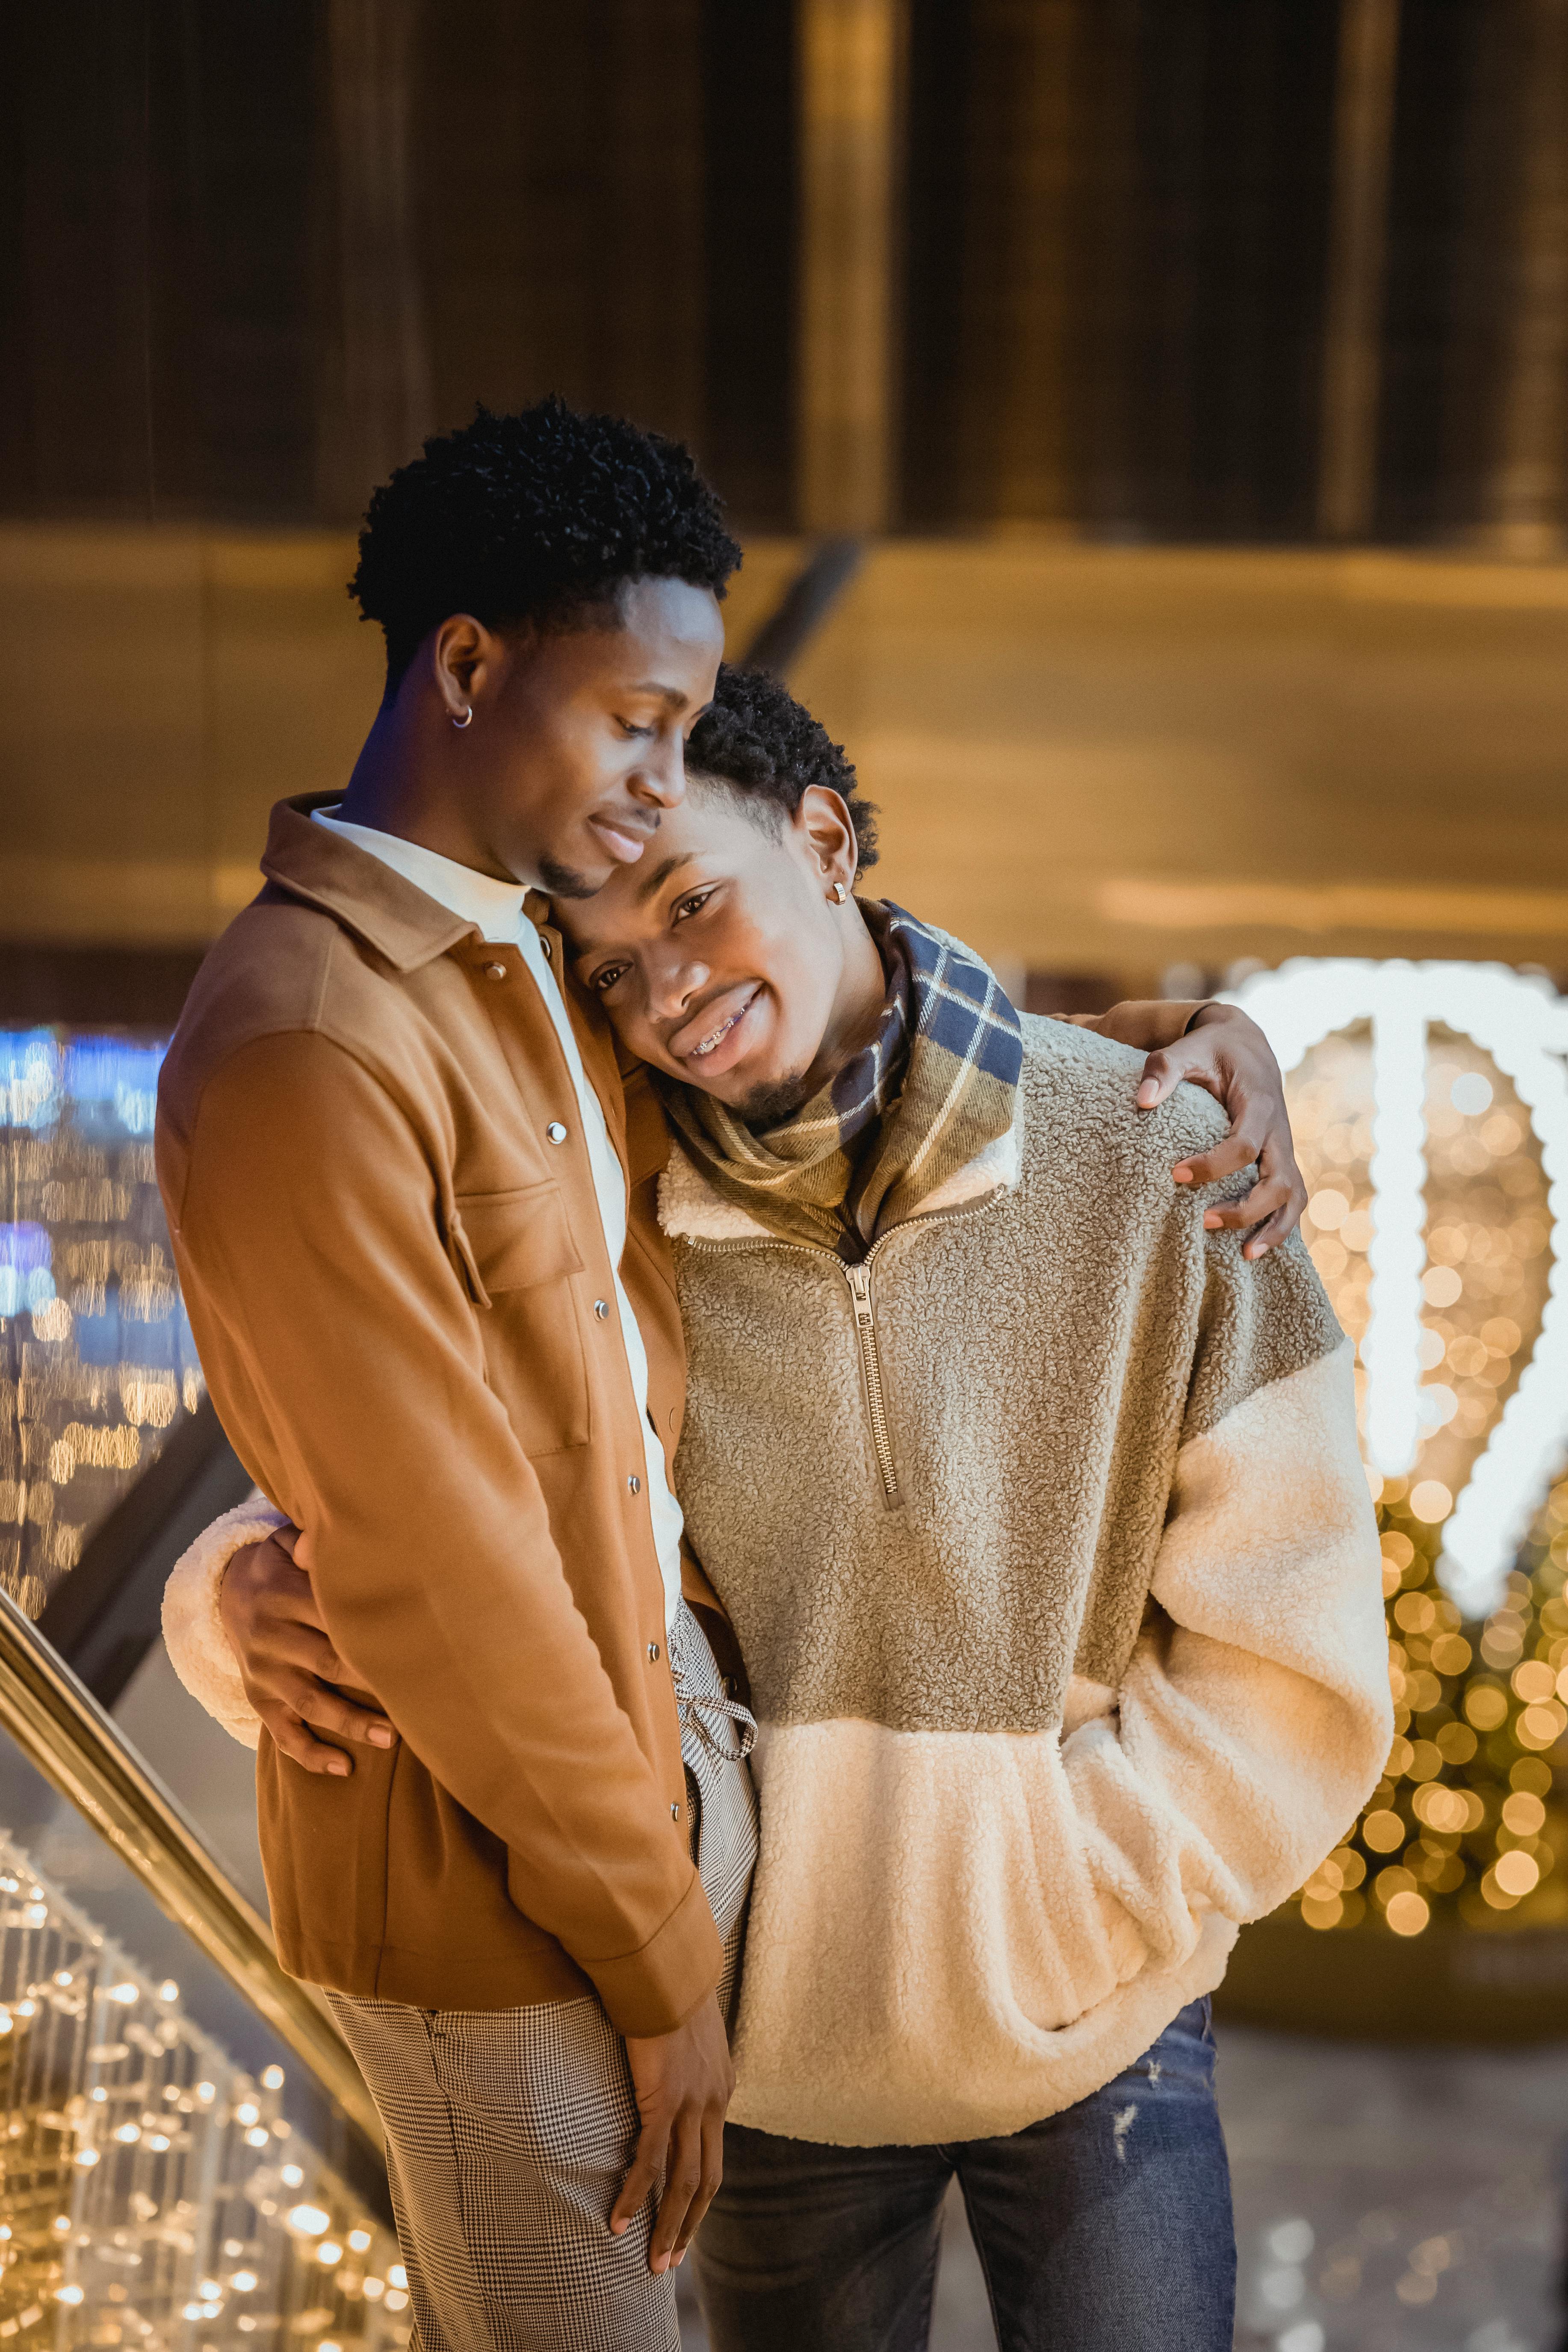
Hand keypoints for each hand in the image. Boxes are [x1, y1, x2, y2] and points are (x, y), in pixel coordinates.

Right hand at [219, 1527, 396, 1775]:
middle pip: (327, 1662)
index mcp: (284, 1594)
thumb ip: (309, 1543)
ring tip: (389, 1738)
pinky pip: (282, 1733)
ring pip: (309, 1703)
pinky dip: (310, 1754)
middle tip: (415, 1701)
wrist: (228, 1589)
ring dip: (349, 1723)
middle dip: (371, 1683)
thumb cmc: (281, 1565)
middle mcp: (271, 1635)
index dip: (372, 1633)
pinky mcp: (256, 1697)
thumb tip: (321, 1542)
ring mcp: (263, 1671)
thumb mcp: (286, 1543)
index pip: (334, 1617)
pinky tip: (343, 1768)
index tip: (414, 1646)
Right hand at [611, 1991, 732, 2272]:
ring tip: (652, 2261)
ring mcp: (691, 2103)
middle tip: (669, 2261)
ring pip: (683, 2181)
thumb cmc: (667, 1990)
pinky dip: (635, 2194)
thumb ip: (682, 2060)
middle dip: (688, 2225)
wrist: (666, 1964)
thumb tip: (665, 2069)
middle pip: (706, 2181)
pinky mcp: (664, 2098)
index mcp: (720, 2088)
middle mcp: (713, 2102)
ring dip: (668, 2225)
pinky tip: (619, 2221)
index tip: (684, 2222)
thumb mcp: (686, 2033)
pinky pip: (650, 2159)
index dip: (699, 2196)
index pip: (713, 2156)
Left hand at [1135, 1004, 1305, 1256]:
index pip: (1244, 1145)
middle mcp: (1279, 1132)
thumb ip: (1164, 1069)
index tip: (1175, 1175)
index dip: (1213, 1165)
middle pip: (1278, 1181)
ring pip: (1293, 1197)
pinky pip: (1291, 1200)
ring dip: (1272, 1228)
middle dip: (1245, 1208)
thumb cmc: (1213, 1050)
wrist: (1247, 1046)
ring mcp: (1284, 1150)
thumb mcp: (1188, 1050)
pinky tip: (1254, 1251)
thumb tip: (1141, 1100)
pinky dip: (1280, 1227)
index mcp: (1259, 1105)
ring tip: (1243, 1256)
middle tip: (1201, 1221)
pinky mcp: (1281, 1162)